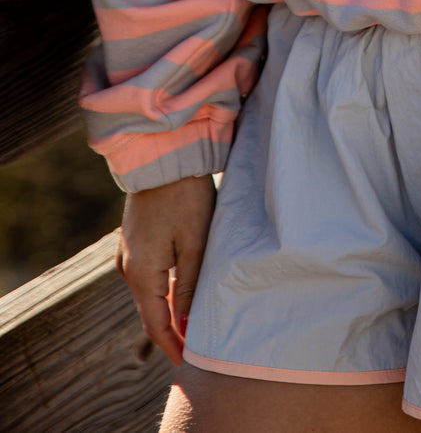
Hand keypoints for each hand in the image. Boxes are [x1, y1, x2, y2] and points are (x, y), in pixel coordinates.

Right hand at [116, 174, 217, 364]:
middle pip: (150, 310)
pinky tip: (178, 292)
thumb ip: (189, 284)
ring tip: (190, 324)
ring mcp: (127, 251)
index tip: (188, 361)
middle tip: (193, 348)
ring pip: (148, 292)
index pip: (156, 323)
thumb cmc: (185, 196)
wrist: (162, 155)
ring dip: (167, 310)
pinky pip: (147, 275)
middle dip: (171, 331)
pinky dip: (161, 289)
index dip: (172, 344)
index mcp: (141, 272)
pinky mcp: (134, 239)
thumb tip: (187, 321)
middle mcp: (128, 266)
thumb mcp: (194, 242)